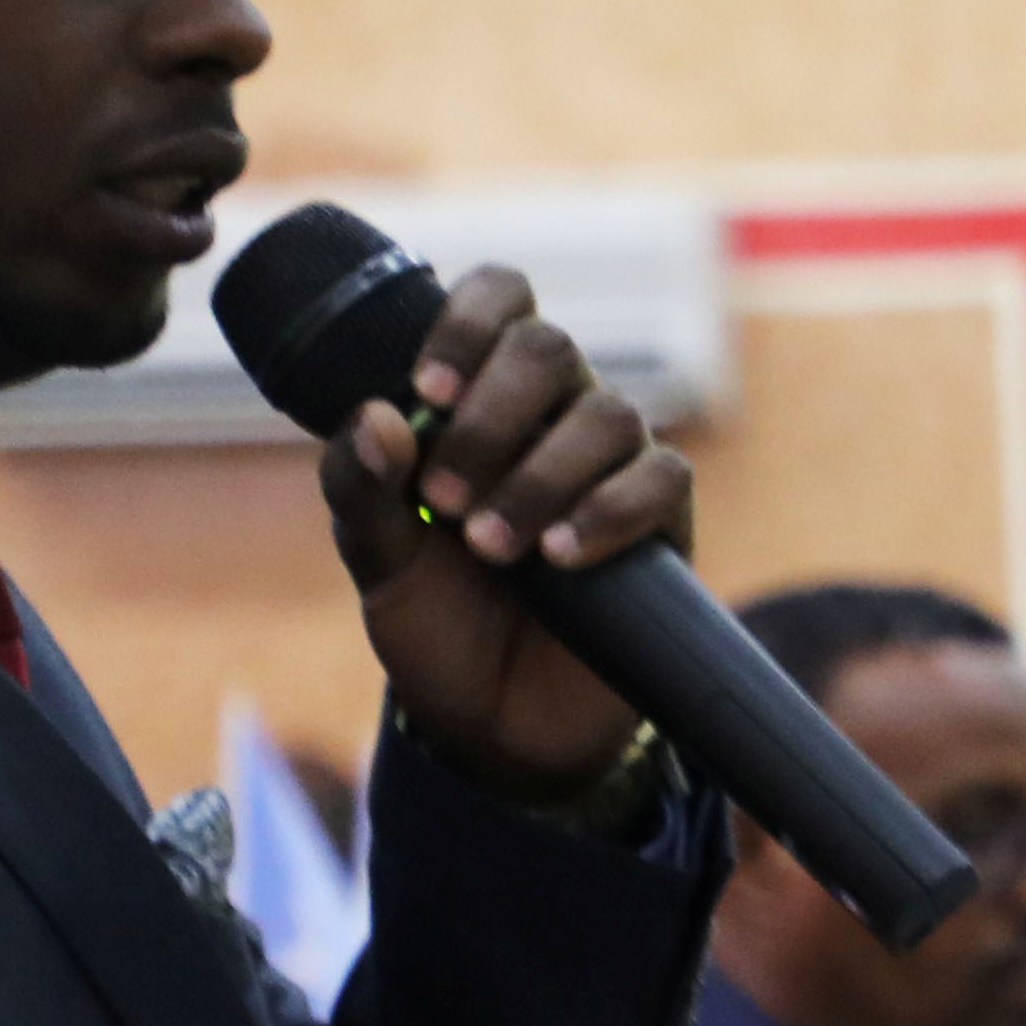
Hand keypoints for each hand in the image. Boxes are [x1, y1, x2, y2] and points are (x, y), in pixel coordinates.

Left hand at [324, 266, 687, 806]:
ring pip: (607, 413)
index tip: (427, 389)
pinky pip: (661, 479)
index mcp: (483, 399)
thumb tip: (378, 416)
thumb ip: (360, 489)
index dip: (470, 319)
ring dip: (537, 477)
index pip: (501, 300)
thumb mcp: (376, 561)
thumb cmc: (438, 626)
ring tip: (493, 548)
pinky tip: (561, 556)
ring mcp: (615, 465)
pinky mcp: (664, 522)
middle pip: (550, 347)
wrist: (497, 725)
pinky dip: (607, 510)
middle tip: (443, 499)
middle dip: (490, 418)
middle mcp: (555, 416)